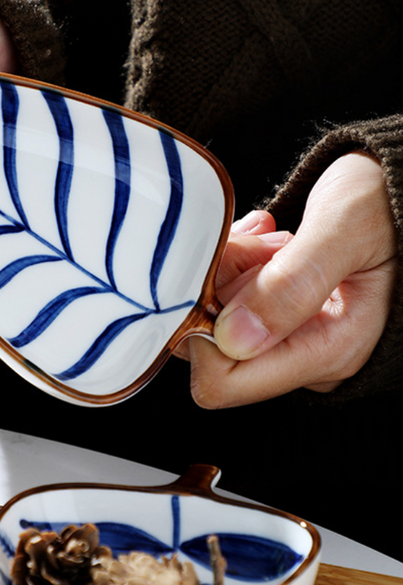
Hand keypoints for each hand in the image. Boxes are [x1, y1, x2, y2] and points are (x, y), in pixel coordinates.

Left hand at [186, 151, 397, 406]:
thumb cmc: (391, 202)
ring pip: (214, 319)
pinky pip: (228, 301)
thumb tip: (233, 337)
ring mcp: (290, 337)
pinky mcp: (278, 316)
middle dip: (218, 290)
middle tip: (257, 246)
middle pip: (211, 348)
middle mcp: (304, 356)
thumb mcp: (348, 228)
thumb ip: (294, 282)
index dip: (200, 332)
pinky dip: (234, 266)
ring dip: (229, 270)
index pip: (223, 382)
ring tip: (271, 240)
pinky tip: (265, 241)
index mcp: (330, 351)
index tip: (222, 274)